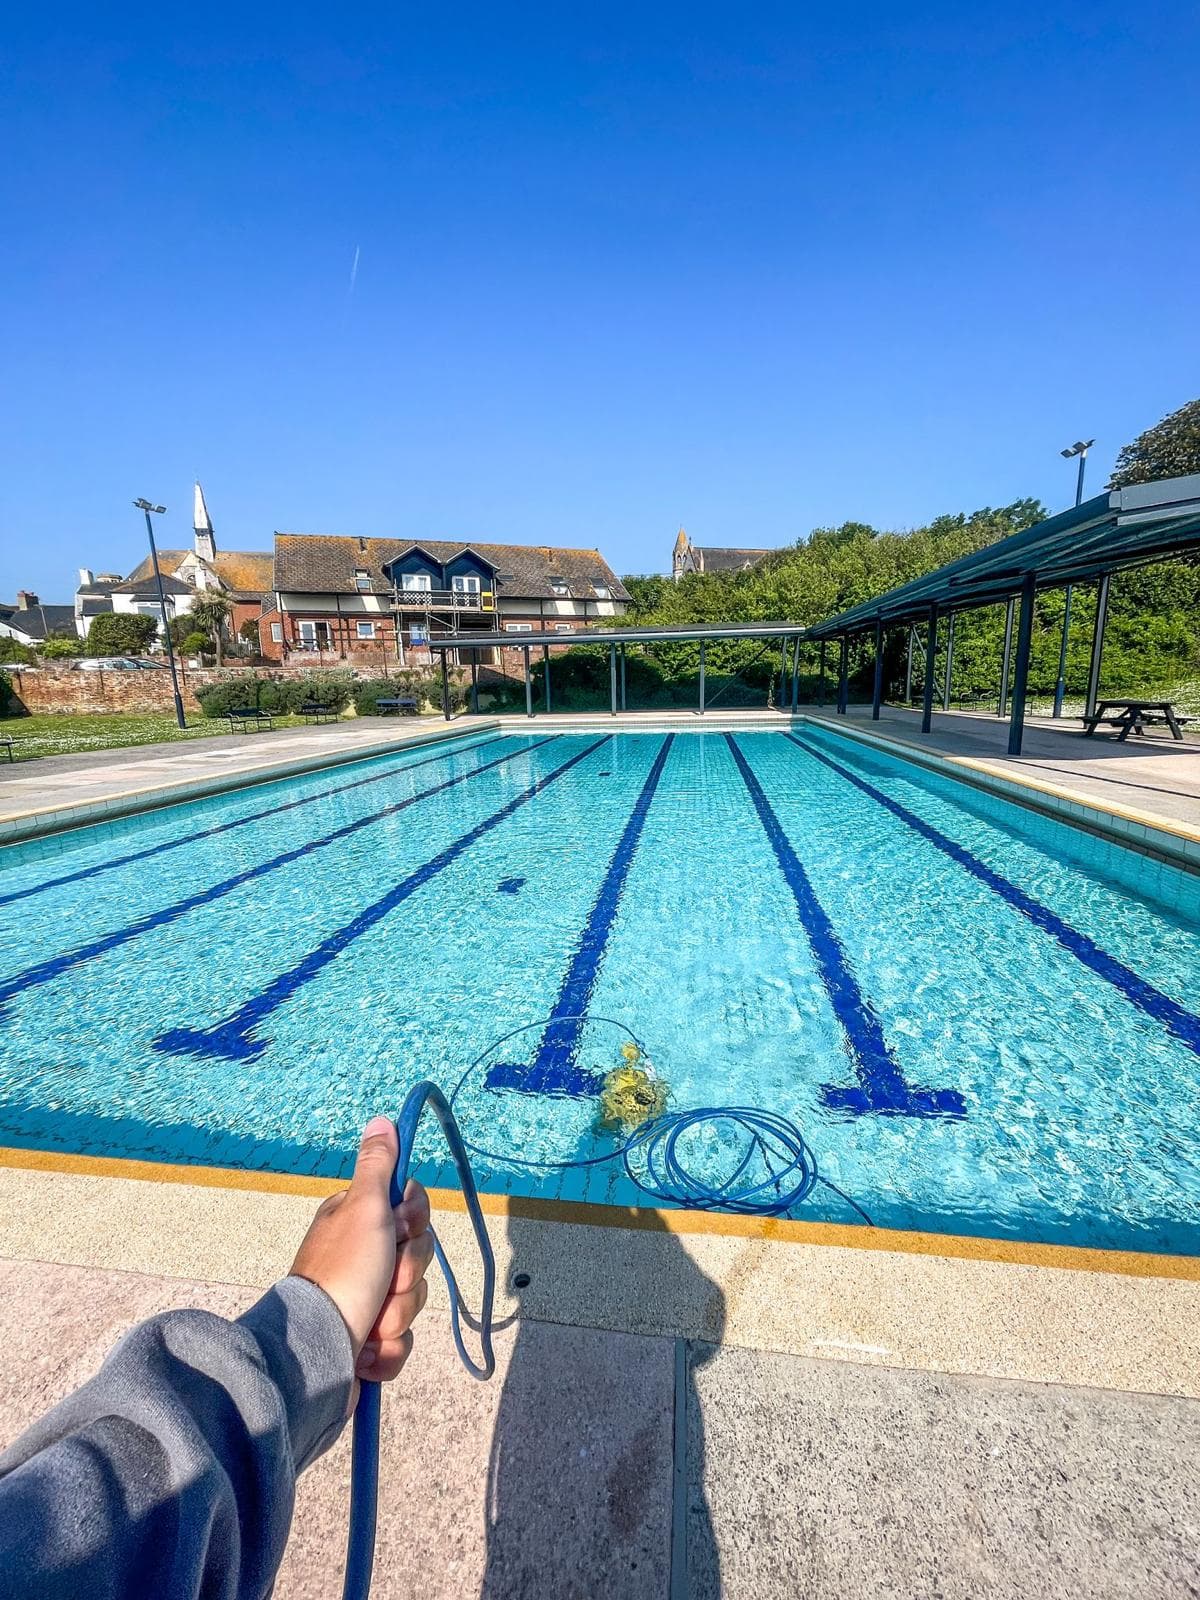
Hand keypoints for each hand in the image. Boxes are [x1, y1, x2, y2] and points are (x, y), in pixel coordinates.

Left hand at [290, 1116, 433, 1387]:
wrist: (317, 1353)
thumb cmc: (344, 1271)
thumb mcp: (364, 1206)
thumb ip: (378, 1165)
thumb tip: (380, 1120)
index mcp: (357, 1222)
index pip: (412, 1211)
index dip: (415, 1223)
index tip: (401, 1229)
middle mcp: (360, 1258)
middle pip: (418, 1257)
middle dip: (408, 1275)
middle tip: (385, 1280)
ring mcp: (364, 1302)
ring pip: (413, 1301)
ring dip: (397, 1315)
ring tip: (371, 1324)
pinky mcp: (368, 1343)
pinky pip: (401, 1342)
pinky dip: (387, 1351)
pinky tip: (368, 1351)